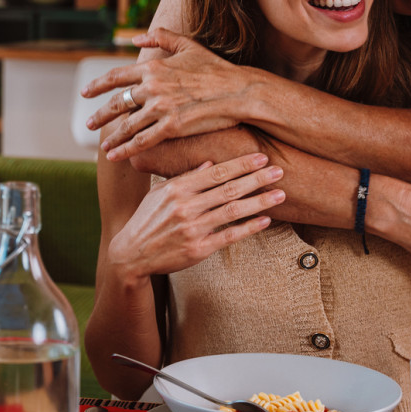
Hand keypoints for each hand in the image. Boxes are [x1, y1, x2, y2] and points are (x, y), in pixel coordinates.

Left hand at [82, 28, 260, 160]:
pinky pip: (142, 141)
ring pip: (127, 125)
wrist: (238, 90)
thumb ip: (160, 38)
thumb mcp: (188, 45)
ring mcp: (161, 107)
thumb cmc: (216, 68)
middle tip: (89, 124)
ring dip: (112, 137)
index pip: (116, 77)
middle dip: (100, 116)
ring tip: (103, 147)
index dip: (97, 85)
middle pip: (116, 103)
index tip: (84, 92)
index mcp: (153, 67)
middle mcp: (152, 86)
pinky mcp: (171, 126)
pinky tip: (115, 157)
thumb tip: (135, 38)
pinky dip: (126, 149)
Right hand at [105, 154, 285, 280]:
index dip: (241, 164)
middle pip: (228, 189)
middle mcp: (185, 207)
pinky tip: (265, 220)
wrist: (130, 254)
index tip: (261, 157)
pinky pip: (229, 236)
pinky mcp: (198, 249)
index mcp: (176, 189)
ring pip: (232, 211)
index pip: (216, 172)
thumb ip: (185, 179)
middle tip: (279, 170)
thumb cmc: (147, 220)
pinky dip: (249, 227)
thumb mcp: (160, 193)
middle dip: (256, 178)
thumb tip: (210, 164)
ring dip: (259, 201)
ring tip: (280, 194)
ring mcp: (192, 229)